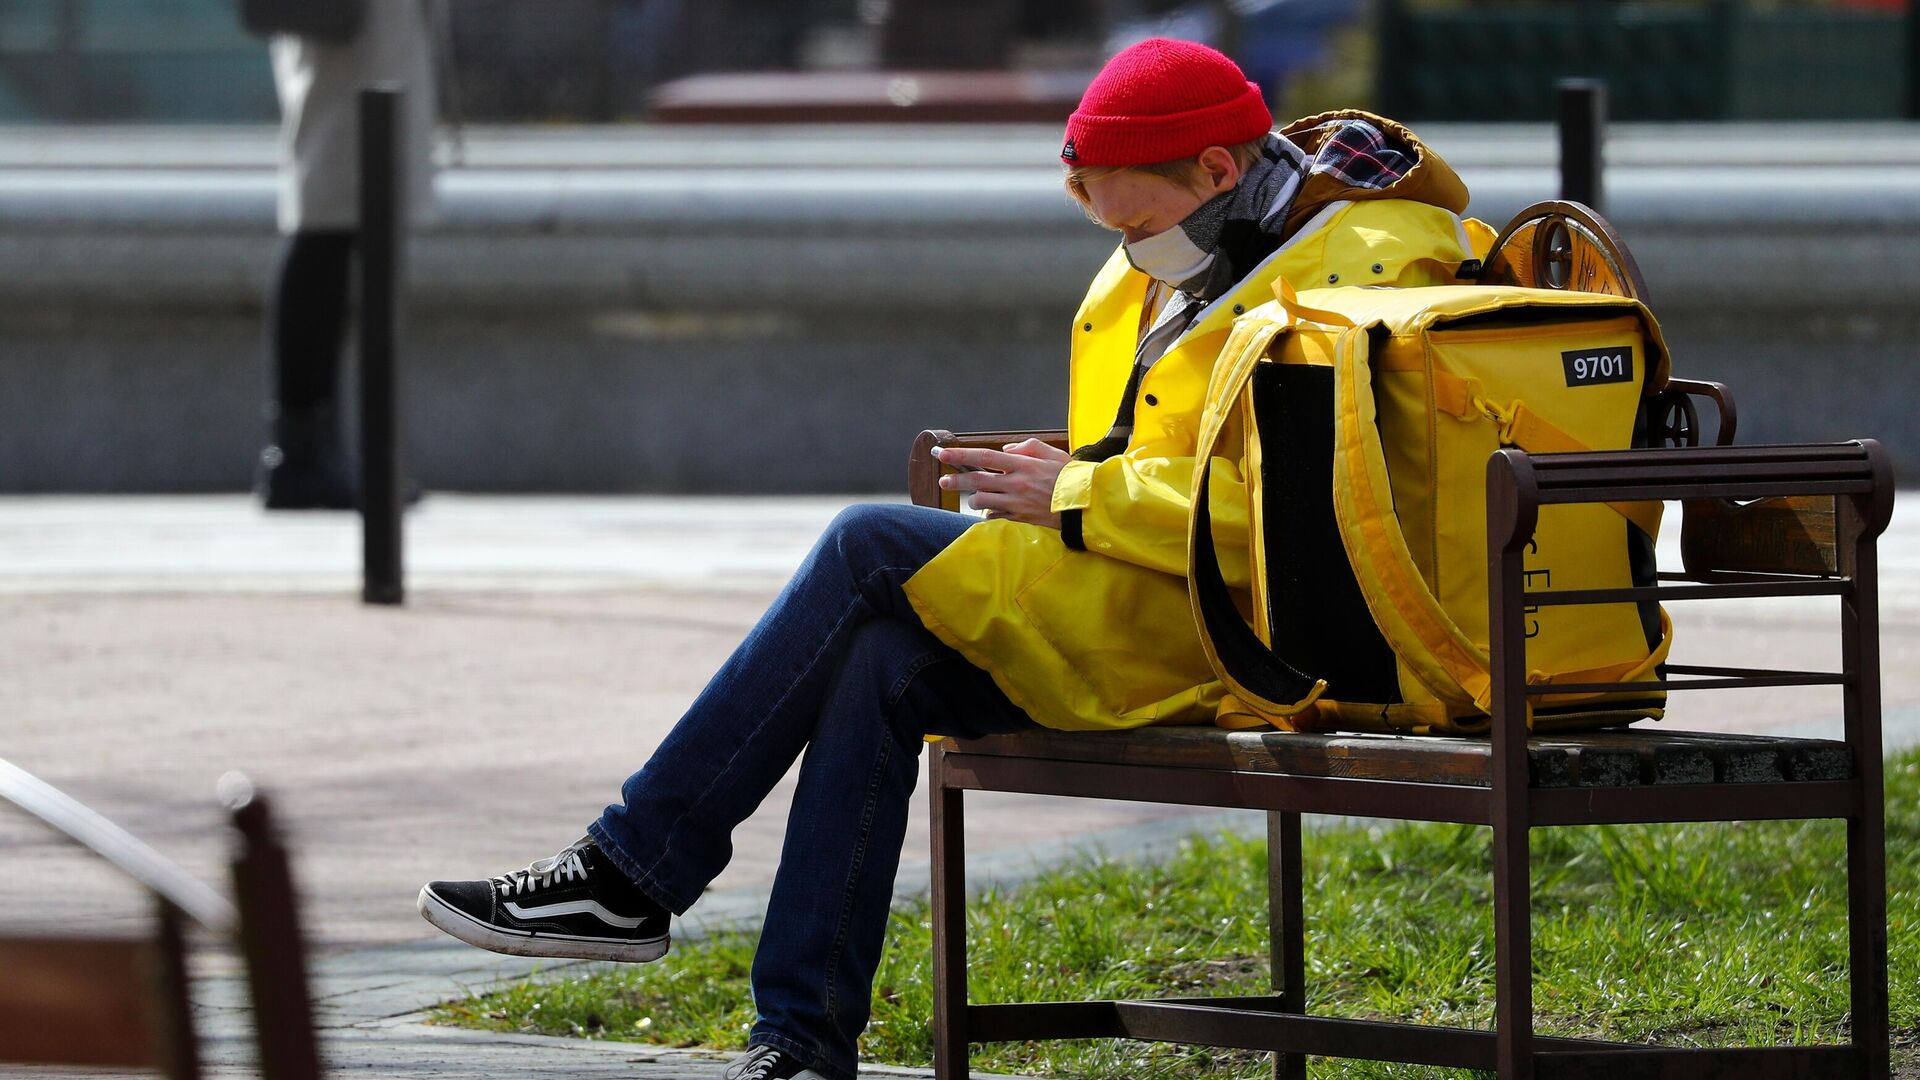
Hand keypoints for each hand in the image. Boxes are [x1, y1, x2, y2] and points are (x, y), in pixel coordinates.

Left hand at [934, 439, 1069, 528]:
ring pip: (983, 501)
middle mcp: (1015, 483)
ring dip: (974, 499)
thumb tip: (1006, 451)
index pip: (984, 457)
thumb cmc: (1070, 476)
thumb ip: (1027, 447)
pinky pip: (995, 516)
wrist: (1086, 505)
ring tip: (974, 497)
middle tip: (943, 481)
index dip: (961, 455)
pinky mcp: (1020, 518)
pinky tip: (991, 510)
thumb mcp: (1051, 453)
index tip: (943, 454)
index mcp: (1022, 464)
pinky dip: (989, 513)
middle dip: (956, 481)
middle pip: (977, 481)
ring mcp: (1016, 503)